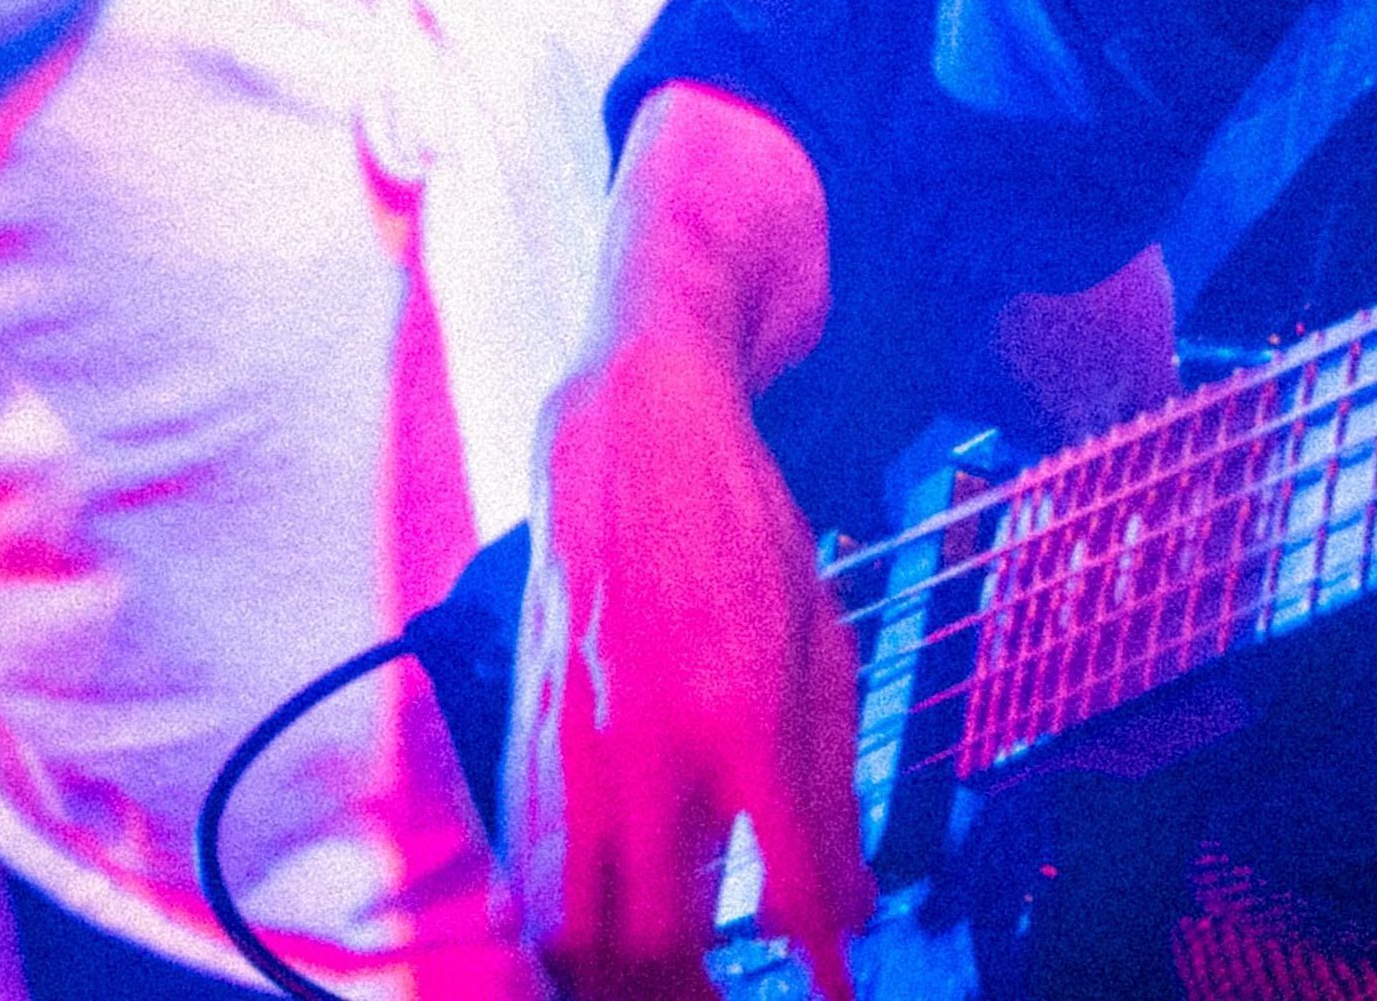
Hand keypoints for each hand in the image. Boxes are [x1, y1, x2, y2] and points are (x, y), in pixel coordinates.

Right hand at [509, 334, 872, 1000]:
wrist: (632, 433)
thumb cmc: (741, 531)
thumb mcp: (825, 640)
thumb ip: (835, 784)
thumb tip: (853, 908)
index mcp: (742, 711)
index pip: (787, 888)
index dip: (821, 967)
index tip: (839, 996)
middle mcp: (647, 740)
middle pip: (650, 947)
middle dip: (694, 998)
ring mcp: (572, 743)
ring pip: (569, 932)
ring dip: (619, 982)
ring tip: (668, 989)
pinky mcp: (524, 738)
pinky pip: (525, 875)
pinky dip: (560, 931)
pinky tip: (600, 943)